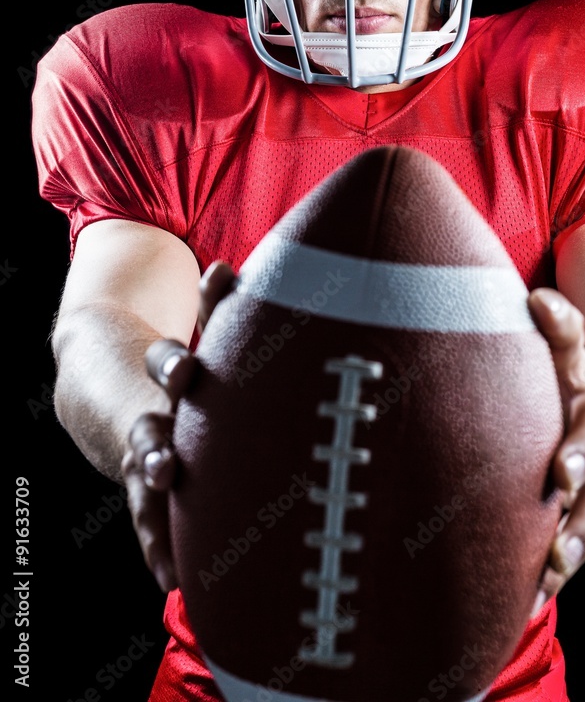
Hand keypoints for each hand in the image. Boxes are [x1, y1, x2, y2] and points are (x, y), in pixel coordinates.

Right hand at [121, 261, 236, 591]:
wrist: (99, 381)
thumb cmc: (166, 358)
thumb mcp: (190, 328)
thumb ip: (212, 302)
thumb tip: (225, 267)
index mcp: (161, 373)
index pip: (163, 364)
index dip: (171, 366)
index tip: (185, 371)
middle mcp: (145, 414)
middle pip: (147, 429)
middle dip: (156, 445)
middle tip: (165, 465)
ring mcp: (139, 452)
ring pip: (143, 479)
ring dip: (153, 502)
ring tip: (161, 529)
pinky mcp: (141, 483)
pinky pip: (148, 519)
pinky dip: (156, 547)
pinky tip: (169, 578)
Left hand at [527, 288, 584, 614]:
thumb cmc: (572, 378)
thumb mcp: (570, 351)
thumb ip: (559, 328)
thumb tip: (537, 299)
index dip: (581, 448)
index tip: (561, 471)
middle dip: (580, 516)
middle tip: (556, 544)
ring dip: (571, 554)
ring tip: (545, 580)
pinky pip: (575, 549)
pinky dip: (555, 575)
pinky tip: (526, 601)